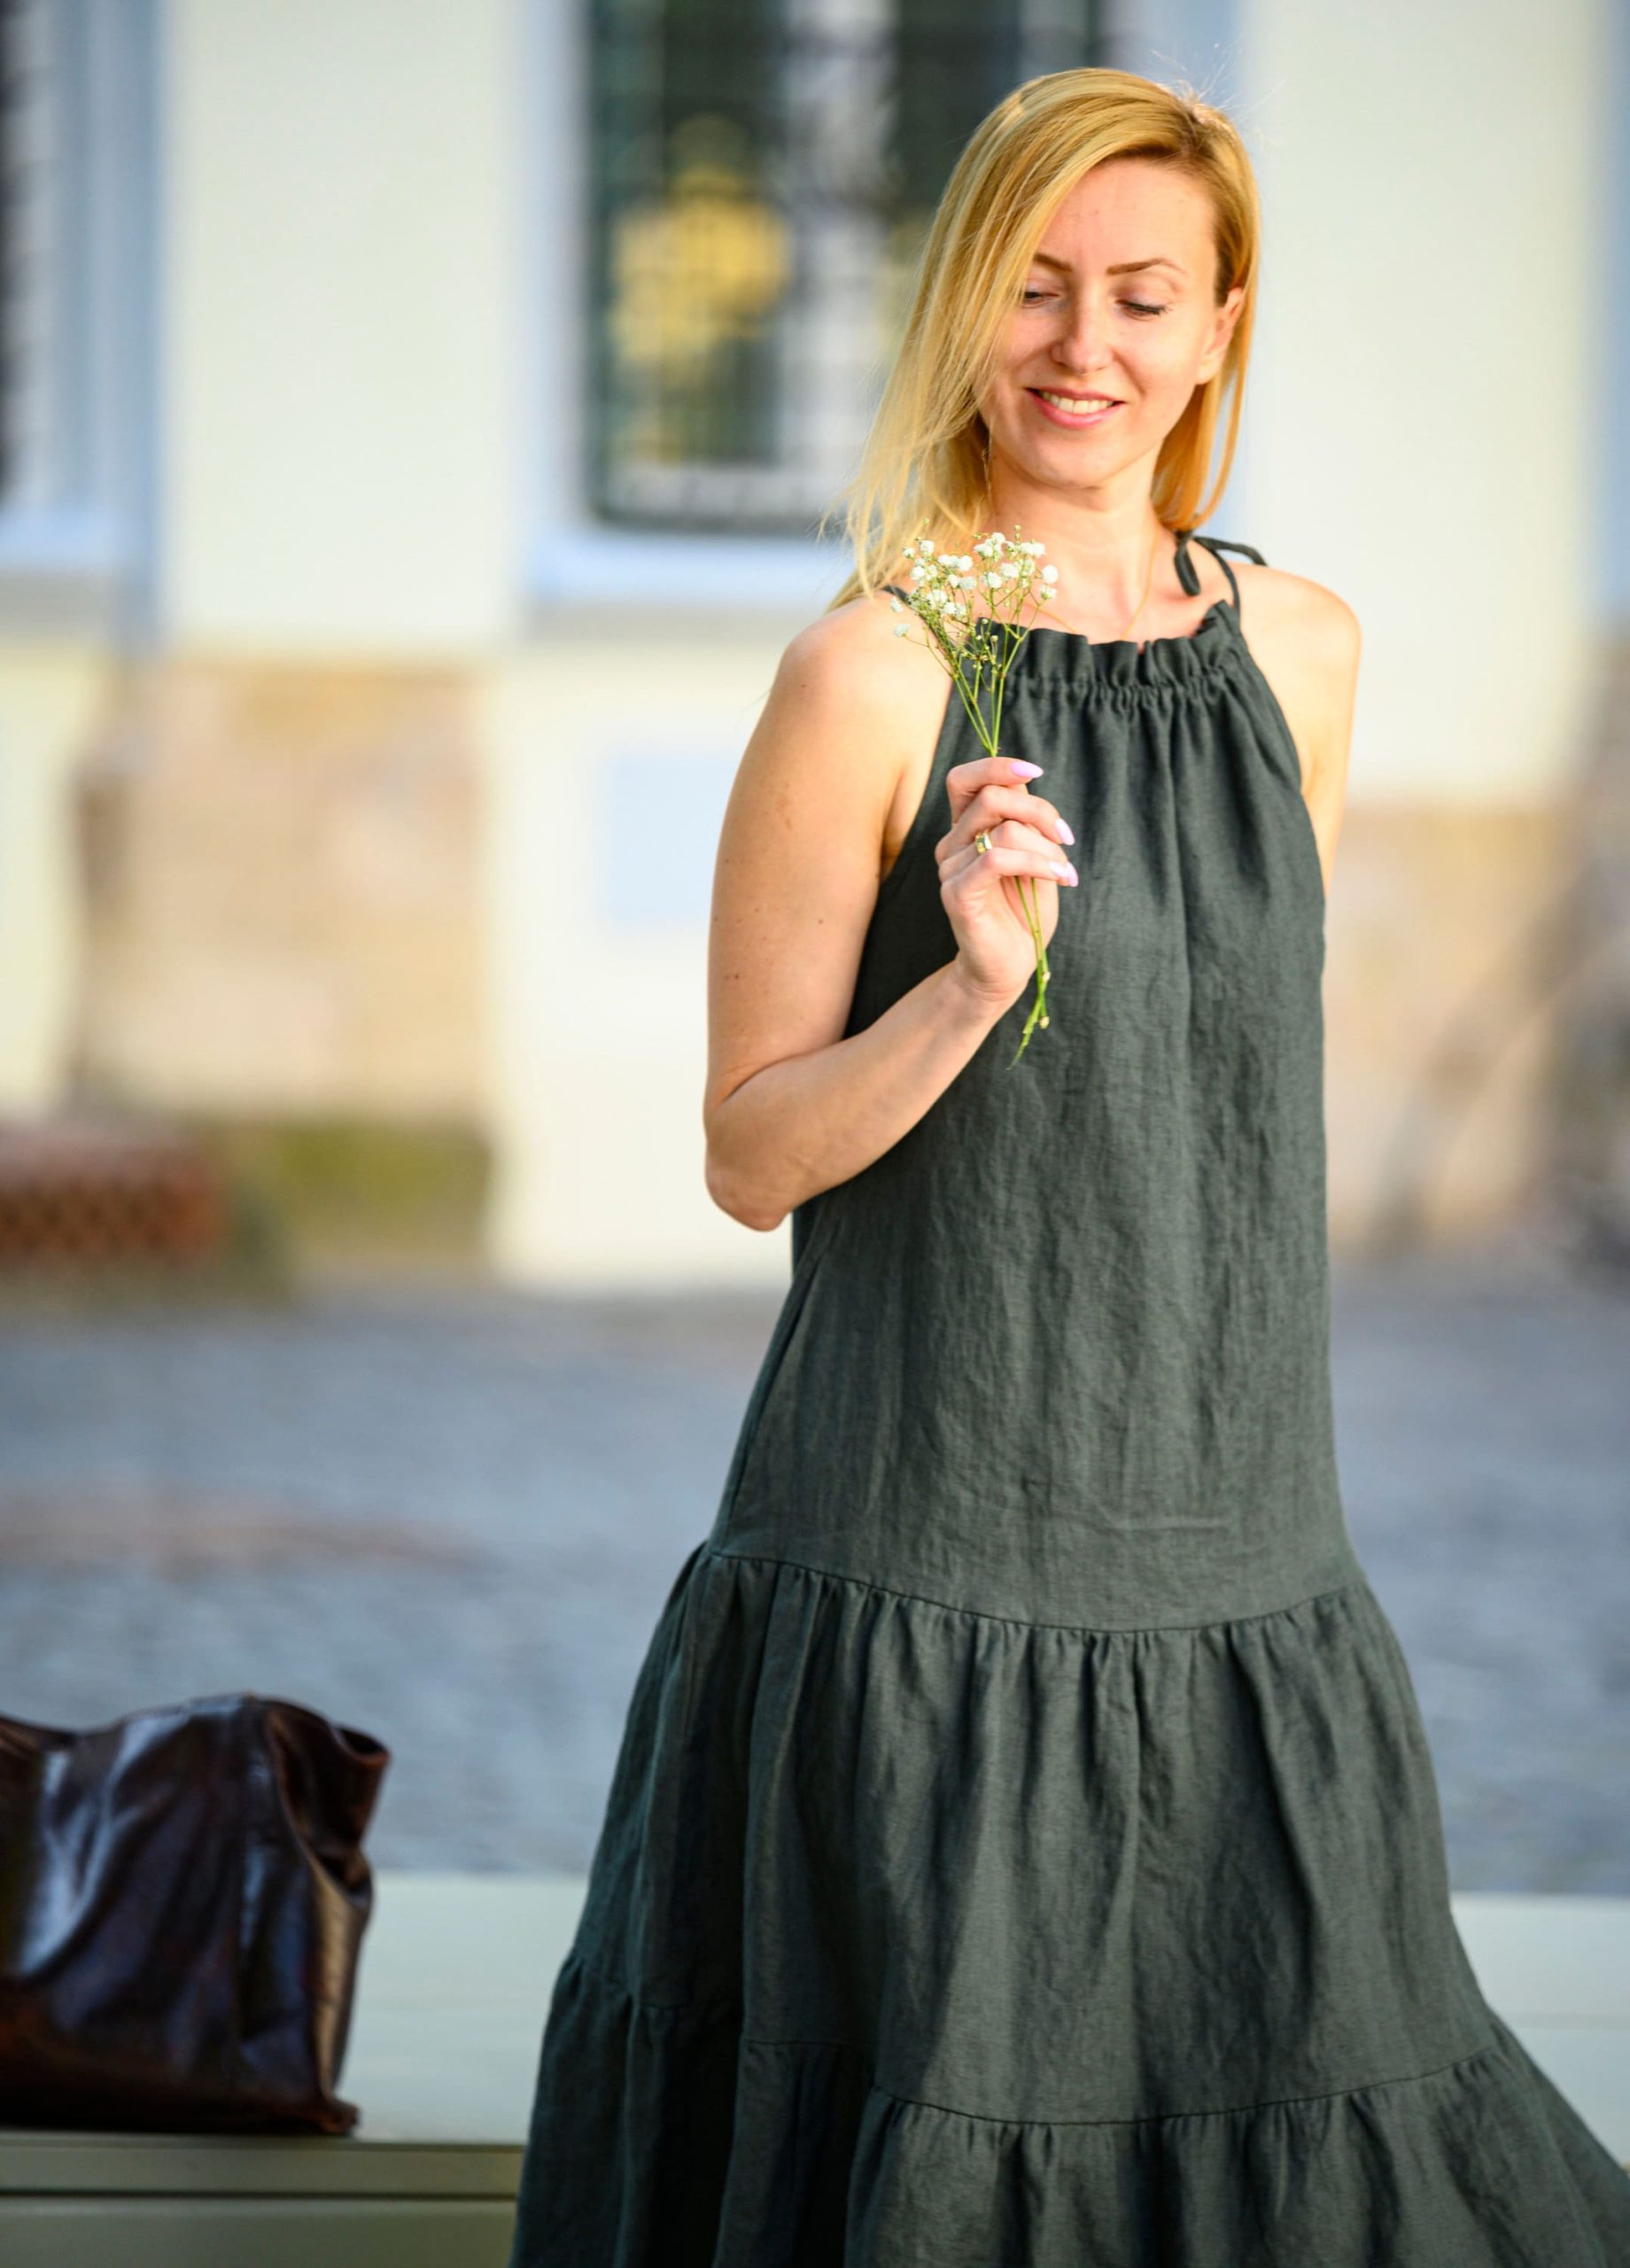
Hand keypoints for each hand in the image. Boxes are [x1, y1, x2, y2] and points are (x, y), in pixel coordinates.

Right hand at [936, 755, 1076, 1009]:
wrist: (1010, 967)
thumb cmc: (1024, 912)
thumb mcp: (1033, 855)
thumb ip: (1024, 818)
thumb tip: (1025, 778)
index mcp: (965, 830)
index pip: (964, 779)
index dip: (996, 766)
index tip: (1035, 771)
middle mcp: (951, 845)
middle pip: (992, 796)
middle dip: (1040, 810)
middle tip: (1066, 838)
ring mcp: (950, 869)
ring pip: (1005, 829)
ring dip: (1047, 848)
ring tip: (1065, 872)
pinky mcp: (957, 894)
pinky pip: (998, 858)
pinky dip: (1037, 863)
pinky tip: (1061, 878)